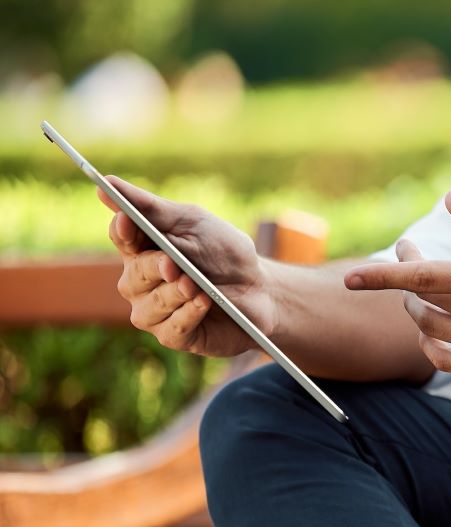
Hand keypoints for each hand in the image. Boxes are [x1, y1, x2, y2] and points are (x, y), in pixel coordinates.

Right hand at [100, 176, 274, 356]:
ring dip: (175, 294)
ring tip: (196, 285)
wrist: (261, 290)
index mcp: (143, 249)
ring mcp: (155, 311)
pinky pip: (171, 329)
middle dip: (154, 268)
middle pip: (133, 274)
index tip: (128, 221)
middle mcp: (141, 282)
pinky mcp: (175, 336)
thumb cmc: (225, 254)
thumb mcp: (194, 223)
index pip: (121, 237)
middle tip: (173, 265)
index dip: (123, 230)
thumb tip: (107, 183)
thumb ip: (152, 208)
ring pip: (150, 305)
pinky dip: (189, 314)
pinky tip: (204, 302)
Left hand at [343, 189, 450, 380]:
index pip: (420, 277)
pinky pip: (445, 361)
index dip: (380, 276)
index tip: (351, 277)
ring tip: (425, 292)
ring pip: (430, 331)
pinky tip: (432, 330)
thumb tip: (450, 199)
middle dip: (406, 280)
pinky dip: (430, 344)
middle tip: (414, 257)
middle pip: (421, 302)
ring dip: (418, 310)